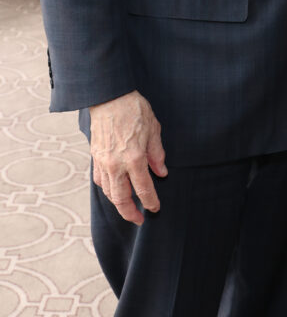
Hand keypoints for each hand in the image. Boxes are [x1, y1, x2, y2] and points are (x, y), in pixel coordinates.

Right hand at [89, 90, 167, 224]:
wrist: (109, 96)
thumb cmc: (134, 109)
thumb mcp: (153, 129)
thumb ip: (157, 153)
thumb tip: (161, 172)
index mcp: (134, 158)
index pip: (143, 189)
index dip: (150, 202)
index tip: (155, 209)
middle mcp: (116, 164)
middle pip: (121, 198)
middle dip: (130, 213)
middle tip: (138, 220)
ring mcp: (103, 161)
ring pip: (109, 192)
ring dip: (118, 204)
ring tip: (127, 208)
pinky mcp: (95, 156)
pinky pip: (100, 180)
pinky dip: (107, 189)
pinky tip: (114, 190)